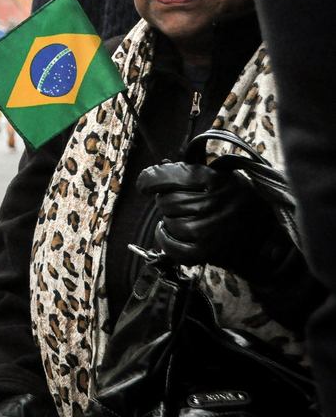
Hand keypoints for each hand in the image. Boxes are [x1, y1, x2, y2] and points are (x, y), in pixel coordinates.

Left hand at [137, 162, 284, 277]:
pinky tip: (170, 232)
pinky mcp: (207, 252)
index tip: (146, 184)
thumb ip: (192, 169)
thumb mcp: (223, 175)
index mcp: (214, 180)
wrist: (269, 232)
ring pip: (169, 222)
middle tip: (179, 202)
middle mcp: (212, 203)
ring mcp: (210, 230)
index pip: (167, 176)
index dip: (150, 180)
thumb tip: (161, 164)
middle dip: (166, 201)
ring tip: (184, 217)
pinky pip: (172, 246)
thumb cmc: (238, 199)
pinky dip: (166, 239)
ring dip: (170, 220)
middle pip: (165, 201)